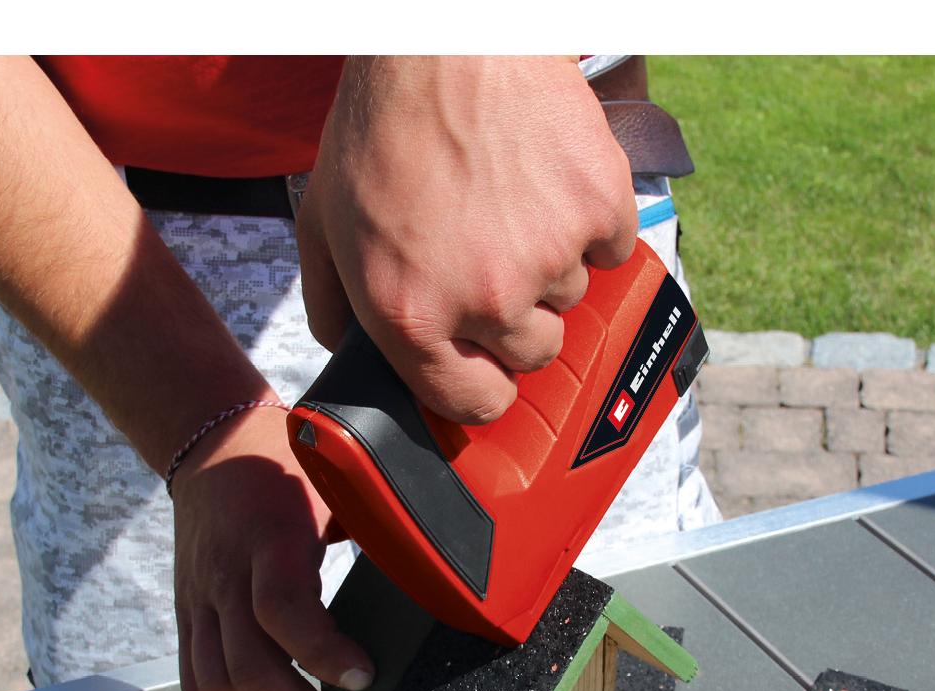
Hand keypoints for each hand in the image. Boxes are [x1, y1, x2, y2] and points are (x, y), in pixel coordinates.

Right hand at [170, 404, 373, 690]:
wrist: (213, 444)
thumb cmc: (285, 463)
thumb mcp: (338, 483)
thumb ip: (376, 526)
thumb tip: (437, 566)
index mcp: (271, 536)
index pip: (281, 609)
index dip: (323, 654)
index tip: (365, 675)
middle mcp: (228, 574)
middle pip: (246, 668)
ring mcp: (201, 599)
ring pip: (217, 684)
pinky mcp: (188, 614)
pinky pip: (197, 681)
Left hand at [295, 55, 637, 423]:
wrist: (447, 42)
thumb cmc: (382, 125)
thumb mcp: (322, 224)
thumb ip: (334, 307)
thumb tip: (354, 358)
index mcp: (412, 316)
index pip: (476, 404)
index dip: (481, 383)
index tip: (483, 362)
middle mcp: (485, 299)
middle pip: (533, 353)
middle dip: (516, 317)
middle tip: (490, 256)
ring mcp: (549, 257)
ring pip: (572, 296)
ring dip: (551, 262)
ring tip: (511, 202)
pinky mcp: (599, 209)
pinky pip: (612, 247)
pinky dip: (591, 222)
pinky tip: (548, 184)